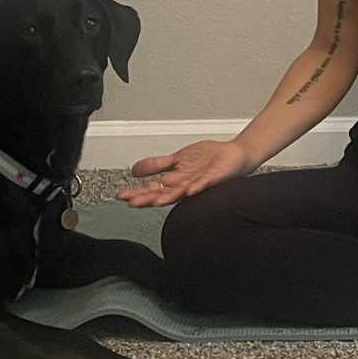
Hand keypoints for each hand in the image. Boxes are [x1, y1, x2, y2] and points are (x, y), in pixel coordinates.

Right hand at [114, 138, 255, 207]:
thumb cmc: (209, 159)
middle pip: (164, 193)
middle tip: (132, 202)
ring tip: (156, 201)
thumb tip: (134, 169)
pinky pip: (205, 183)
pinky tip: (190, 190)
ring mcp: (199, 182)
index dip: (138, 192)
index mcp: (176, 181)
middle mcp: (185, 185)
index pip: (153, 189)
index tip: (123, 196)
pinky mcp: (214, 177)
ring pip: (181, 192)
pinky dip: (197, 187)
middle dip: (148, 198)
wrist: (235, 156)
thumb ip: (156, 165)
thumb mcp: (176, 159)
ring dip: (169, 197)